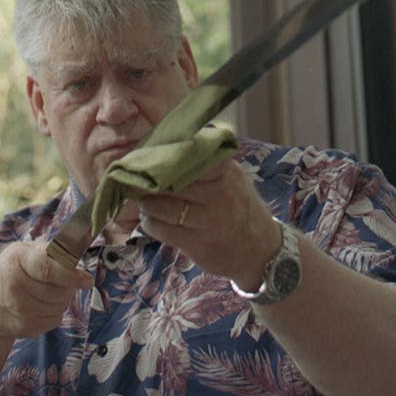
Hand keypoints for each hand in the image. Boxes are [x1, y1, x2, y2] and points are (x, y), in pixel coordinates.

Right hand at [0, 239, 92, 342]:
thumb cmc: (11, 272)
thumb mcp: (24, 252)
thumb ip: (51, 250)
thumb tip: (79, 250)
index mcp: (16, 260)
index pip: (48, 269)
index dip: (70, 275)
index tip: (87, 280)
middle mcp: (15, 286)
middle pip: (60, 290)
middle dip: (66, 286)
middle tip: (54, 280)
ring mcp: (19, 310)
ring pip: (61, 306)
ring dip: (60, 299)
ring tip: (42, 293)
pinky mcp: (25, 327)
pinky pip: (55, 320)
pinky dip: (53, 313)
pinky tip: (37, 306)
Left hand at [136, 161, 281, 290]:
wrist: (259, 250)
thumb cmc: (238, 207)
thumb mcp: (231, 178)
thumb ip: (206, 162)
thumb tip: (166, 146)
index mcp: (226, 172)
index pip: (188, 156)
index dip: (163, 158)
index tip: (146, 158)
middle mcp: (220, 194)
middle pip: (170, 182)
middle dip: (148, 182)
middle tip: (137, 181)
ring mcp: (209, 220)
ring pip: (162, 206)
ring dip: (147, 204)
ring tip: (145, 202)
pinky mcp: (198, 243)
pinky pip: (163, 229)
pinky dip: (150, 223)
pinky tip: (150, 220)